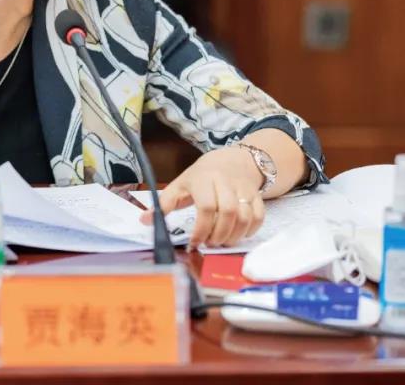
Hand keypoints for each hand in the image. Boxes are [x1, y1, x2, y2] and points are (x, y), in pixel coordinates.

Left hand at [139, 146, 265, 247]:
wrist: (232, 160)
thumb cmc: (201, 176)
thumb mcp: (180, 184)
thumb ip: (164, 203)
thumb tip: (145, 220)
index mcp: (204, 178)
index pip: (206, 206)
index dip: (200, 229)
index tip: (194, 243)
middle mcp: (227, 182)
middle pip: (228, 212)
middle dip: (218, 234)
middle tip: (209, 243)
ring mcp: (245, 189)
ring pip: (245, 216)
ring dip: (233, 236)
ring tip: (221, 242)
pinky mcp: (257, 196)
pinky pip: (259, 217)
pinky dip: (249, 231)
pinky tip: (237, 235)